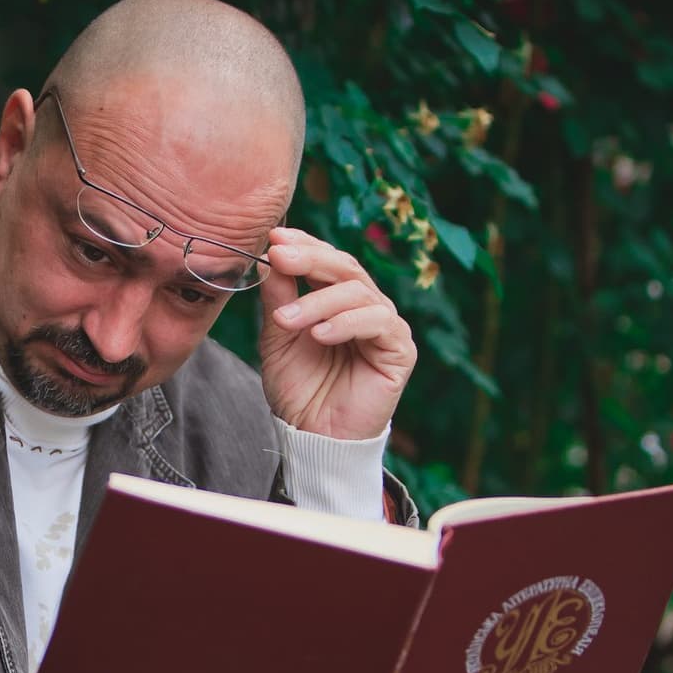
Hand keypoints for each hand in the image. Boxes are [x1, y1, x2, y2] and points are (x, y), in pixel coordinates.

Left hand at [257, 227, 417, 439]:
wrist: (313, 435)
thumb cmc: (298, 388)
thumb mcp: (278, 336)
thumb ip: (279, 297)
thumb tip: (272, 256)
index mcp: (339, 300)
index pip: (329, 260)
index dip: (305, 245)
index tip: (275, 237)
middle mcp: (366, 307)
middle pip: (346, 267)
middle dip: (310, 258)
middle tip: (279, 256)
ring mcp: (385, 327)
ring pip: (358, 293)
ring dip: (318, 302)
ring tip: (286, 321)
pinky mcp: (400, 351)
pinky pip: (378, 323)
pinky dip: (346, 324)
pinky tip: (320, 335)